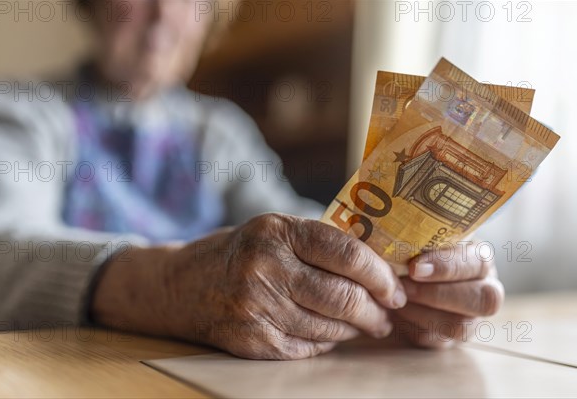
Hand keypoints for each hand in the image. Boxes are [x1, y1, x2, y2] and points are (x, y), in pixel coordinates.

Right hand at [91, 214, 406, 358]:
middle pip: (342, 296)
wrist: (181, 285)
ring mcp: (256, 307)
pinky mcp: (251, 340)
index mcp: (276, 231)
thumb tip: (379, 267)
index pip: (346, 253)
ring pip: (330, 326)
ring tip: (367, 323)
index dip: (379, 274)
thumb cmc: (239, 253)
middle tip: (389, 313)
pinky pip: (308, 346)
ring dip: (357, 329)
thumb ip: (320, 243)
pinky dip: (328, 341)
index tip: (395, 287)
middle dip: (377, 310)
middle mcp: (264, 267)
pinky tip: (332, 332)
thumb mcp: (275, 230)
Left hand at [390, 241, 504, 347]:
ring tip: (396, 301)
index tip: (414, 268)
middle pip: (482, 301)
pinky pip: (438, 342)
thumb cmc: (416, 249)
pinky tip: (396, 314)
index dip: (447, 267)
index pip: (478, 263)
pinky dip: (414, 328)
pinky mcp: (452, 339)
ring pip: (461, 326)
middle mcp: (486, 289)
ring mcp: (472, 318)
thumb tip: (396, 240)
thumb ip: (420, 240)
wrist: (407, 273)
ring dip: (423, 314)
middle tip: (405, 288)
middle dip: (437, 295)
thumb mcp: (423, 238)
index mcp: (481, 258)